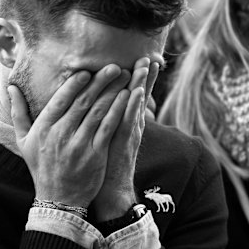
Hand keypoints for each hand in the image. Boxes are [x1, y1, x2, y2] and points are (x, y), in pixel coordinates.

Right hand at [8, 64, 130, 208]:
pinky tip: (128, 97)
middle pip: (83, 101)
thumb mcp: (23, 140)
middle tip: (114, 66)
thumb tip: (11, 87)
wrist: (58, 200)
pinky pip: (109, 127)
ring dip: (113, 91)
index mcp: (43, 128)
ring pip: (98, 111)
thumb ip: (18, 112)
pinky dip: (119, 110)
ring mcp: (79, 145)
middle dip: (100, 81)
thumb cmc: (41, 167)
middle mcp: (60, 134)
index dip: (75, 83)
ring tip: (125, 77)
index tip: (87, 70)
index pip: (61, 99)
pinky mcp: (96, 154)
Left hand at [93, 58, 159, 220]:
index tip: (144, 59)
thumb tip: (100, 104)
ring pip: (136, 106)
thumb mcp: (105, 136)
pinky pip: (129, 122)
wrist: (109, 192)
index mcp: (126, 123)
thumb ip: (106, 120)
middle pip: (139, 97)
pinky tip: (137, 93)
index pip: (133, 96)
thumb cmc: (103, 163)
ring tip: (146, 66)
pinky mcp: (123, 144)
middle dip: (144, 76)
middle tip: (148, 56)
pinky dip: (133, 107)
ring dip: (142, 85)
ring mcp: (129, 135)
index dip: (140, 79)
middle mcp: (131, 126)